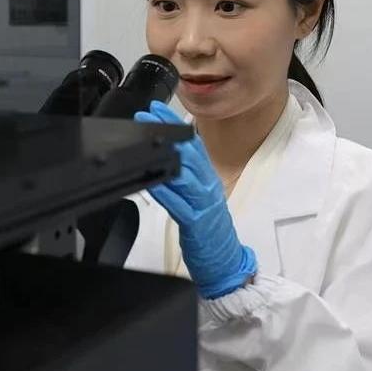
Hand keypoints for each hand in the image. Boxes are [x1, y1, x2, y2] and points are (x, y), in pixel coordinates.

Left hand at [135, 101, 256, 298]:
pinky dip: (166, 191)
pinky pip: (179, 204)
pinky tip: (154, 181)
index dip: (175, 125)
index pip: (192, 145)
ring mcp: (204, 204)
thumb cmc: (208, 229)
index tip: (157, 110)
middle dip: (167, 133)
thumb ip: (185, 177)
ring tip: (148, 140)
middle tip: (147, 117)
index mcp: (208, 178)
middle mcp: (208, 186)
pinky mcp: (196, 223)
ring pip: (186, 174)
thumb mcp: (198, 197)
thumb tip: (168, 156)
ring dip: (166, 155)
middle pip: (188, 153)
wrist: (224, 261)